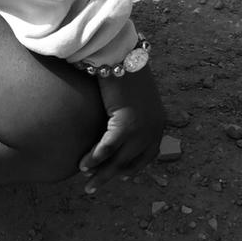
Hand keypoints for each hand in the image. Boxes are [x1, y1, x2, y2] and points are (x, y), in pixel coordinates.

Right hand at [78, 66, 164, 193]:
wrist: (123, 54)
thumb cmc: (125, 69)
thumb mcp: (134, 94)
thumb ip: (130, 109)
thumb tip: (116, 117)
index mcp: (158, 123)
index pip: (147, 154)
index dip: (133, 167)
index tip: (121, 176)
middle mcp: (153, 130)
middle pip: (130, 161)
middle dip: (111, 175)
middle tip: (96, 187)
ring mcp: (141, 129)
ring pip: (118, 159)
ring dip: (101, 173)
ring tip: (88, 184)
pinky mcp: (125, 124)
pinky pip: (107, 148)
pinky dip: (94, 158)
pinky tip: (83, 165)